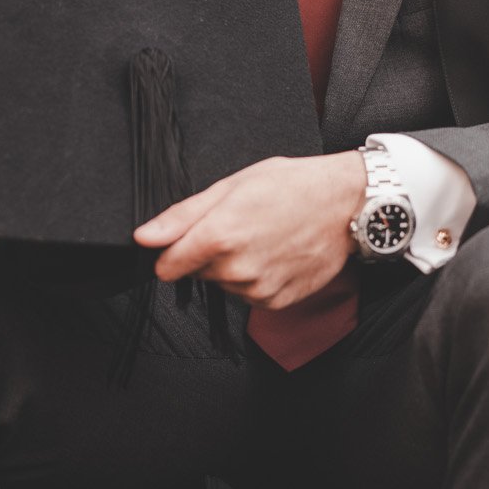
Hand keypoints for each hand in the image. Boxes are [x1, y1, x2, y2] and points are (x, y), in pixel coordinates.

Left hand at [133, 151, 366, 309]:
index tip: (186, 239)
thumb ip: (182, 216)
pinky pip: (248, 296)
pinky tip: (275, 253)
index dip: (172, 251)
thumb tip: (144, 237)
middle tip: (241, 223)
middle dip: (209, 252)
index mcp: (219, 236)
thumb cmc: (291, 186)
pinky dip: (256, 278)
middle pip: (197, 272)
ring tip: (262, 235)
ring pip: (224, 284)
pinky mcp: (276, 302)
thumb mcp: (231, 186)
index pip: (167, 266)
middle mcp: (236, 270)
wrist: (344, 205)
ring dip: (233, 266)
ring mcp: (258, 290)